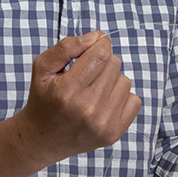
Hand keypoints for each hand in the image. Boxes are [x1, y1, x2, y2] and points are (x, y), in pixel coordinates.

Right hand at [20, 30, 140, 162]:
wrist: (42, 139)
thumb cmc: (43, 98)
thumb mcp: (43, 67)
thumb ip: (67, 47)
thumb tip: (97, 37)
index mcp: (68, 91)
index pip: (101, 54)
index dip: (99, 44)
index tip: (92, 47)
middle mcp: (87, 109)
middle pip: (114, 64)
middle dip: (102, 62)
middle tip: (86, 74)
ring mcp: (102, 124)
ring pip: (125, 81)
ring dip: (111, 80)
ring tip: (92, 90)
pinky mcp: (114, 134)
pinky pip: (134, 100)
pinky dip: (120, 97)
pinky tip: (103, 103)